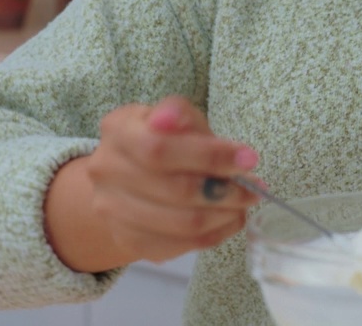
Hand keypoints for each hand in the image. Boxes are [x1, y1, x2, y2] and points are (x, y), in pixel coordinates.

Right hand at [45, 96, 260, 270]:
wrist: (123, 179)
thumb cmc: (160, 139)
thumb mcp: (172, 116)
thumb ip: (181, 115)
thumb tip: (179, 123)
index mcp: (118, 131)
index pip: (161, 148)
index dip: (210, 156)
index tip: (249, 159)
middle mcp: (106, 172)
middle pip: (175, 190)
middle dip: (226, 190)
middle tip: (254, 187)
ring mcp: (114, 211)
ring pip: (183, 224)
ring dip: (225, 214)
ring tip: (244, 203)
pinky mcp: (130, 241)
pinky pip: (182, 246)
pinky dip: (215, 234)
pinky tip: (228, 218)